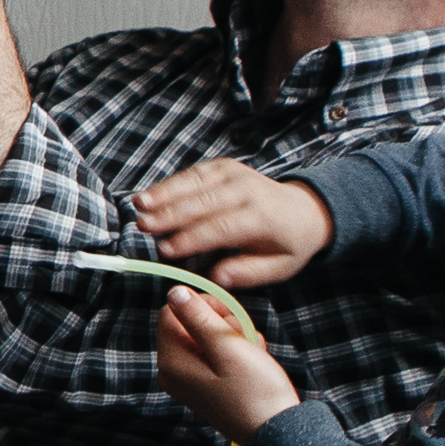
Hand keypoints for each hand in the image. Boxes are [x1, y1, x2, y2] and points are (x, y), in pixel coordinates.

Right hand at [132, 157, 335, 289]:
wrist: (305, 209)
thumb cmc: (288, 244)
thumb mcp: (279, 268)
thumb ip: (247, 273)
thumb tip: (216, 278)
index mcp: (262, 217)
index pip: (221, 227)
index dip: (192, 239)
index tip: (166, 250)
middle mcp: (247, 190)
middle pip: (203, 202)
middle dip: (170, 214)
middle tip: (143, 226)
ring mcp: (235, 174)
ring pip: (195, 183)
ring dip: (164, 193)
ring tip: (138, 205)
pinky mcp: (224, 167)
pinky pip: (194, 173)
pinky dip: (170, 183)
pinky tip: (150, 194)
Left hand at [153, 287, 299, 438]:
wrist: (277, 431)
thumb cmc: (255, 391)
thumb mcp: (227, 347)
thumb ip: (198, 318)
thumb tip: (175, 292)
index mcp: (171, 362)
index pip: (171, 312)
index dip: (201, 304)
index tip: (229, 313)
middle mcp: (174, 371)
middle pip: (188, 323)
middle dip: (220, 322)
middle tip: (244, 337)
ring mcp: (190, 379)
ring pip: (207, 336)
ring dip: (233, 336)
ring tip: (252, 351)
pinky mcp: (207, 384)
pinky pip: (216, 354)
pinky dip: (236, 351)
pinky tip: (252, 360)